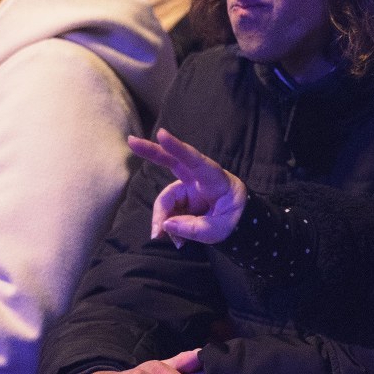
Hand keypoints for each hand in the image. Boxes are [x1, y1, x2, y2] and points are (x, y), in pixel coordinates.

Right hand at [129, 128, 247, 245]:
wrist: (241, 223)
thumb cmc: (236, 220)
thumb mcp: (219, 231)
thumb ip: (193, 228)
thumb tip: (166, 225)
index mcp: (216, 181)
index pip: (196, 162)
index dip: (178, 148)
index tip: (162, 134)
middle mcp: (200, 180)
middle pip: (174, 162)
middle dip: (152, 152)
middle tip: (131, 141)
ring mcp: (190, 188)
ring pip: (166, 200)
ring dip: (162, 219)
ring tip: (166, 239)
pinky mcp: (182, 198)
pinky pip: (167, 211)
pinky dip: (167, 226)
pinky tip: (174, 239)